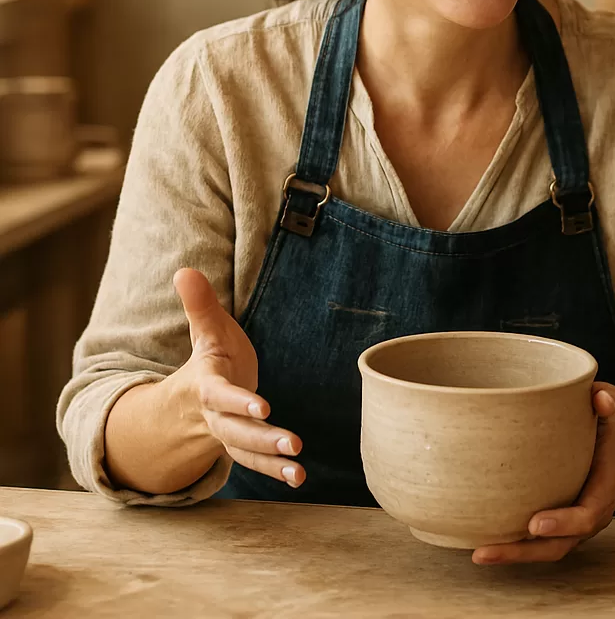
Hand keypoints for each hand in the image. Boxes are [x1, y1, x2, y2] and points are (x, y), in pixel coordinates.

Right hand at [172, 268, 304, 487]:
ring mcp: (226, 433)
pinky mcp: (240, 445)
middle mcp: (215, 413)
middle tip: (292, 443)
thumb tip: (184, 269)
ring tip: (298, 468)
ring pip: (245, 450)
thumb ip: (200, 304)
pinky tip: (298, 478)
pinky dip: (275, 471)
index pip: (220, 395)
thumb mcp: (207, 329)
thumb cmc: (211, 356)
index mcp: (207, 383)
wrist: (194, 395)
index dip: (238, 401)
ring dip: (271, 460)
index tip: (263, 406)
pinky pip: (254, 463)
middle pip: (235, 430)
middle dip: (261, 437)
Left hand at [472, 382, 614, 564]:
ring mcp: (572, 523)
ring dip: (513, 555)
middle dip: (525, 552)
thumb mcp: (607, 407)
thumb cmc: (602, 422)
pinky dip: (513, 546)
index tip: (534, 524)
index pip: (589, 513)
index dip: (565, 523)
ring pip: (546, 550)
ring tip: (478, 553)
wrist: (609, 445)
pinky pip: (537, 544)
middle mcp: (590, 511)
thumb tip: (602, 400)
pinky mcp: (556, 524)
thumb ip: (607, 397)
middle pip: (561, 544)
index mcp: (605, 484)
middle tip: (488, 549)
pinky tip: (483, 544)